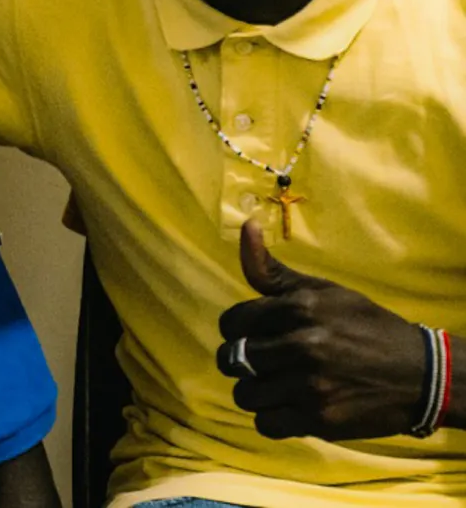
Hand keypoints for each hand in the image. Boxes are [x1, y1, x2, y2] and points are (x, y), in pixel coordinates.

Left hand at [217, 218, 425, 439]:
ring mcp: (311, 386)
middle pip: (234, 359)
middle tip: (260, 361)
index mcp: (300, 308)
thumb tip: (246, 225)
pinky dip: (270, 417)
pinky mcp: (321, 420)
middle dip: (240, 360)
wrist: (418, 374)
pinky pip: (267, 424)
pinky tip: (285, 405)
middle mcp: (302, 346)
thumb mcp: (322, 290)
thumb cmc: (363, 326)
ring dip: (254, 390)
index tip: (248, 334)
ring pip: (246, 394)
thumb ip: (273, 269)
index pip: (232, 322)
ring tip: (272, 384)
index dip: (234, 329)